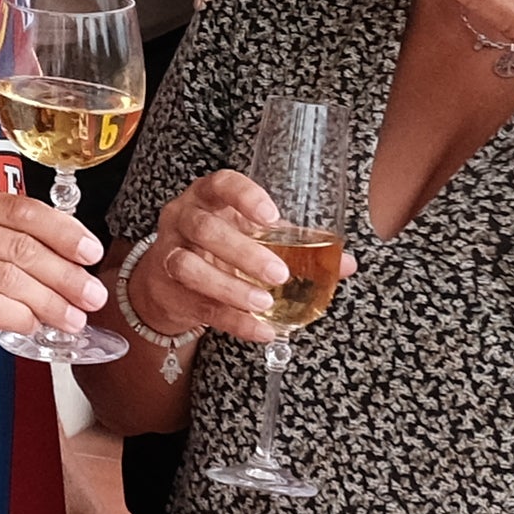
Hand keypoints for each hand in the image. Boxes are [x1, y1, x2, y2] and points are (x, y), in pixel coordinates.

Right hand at [0, 181, 105, 366]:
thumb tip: (66, 260)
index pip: (21, 210)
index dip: (64, 231)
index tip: (91, 251)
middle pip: (21, 247)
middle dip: (66, 274)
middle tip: (92, 296)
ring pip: (11, 279)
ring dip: (51, 302)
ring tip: (73, 319)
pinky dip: (21, 318)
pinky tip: (35, 327)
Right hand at [131, 168, 297, 347]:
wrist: (170, 280)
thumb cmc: (218, 247)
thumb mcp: (250, 235)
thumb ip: (293, 244)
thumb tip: (345, 263)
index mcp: (207, 197)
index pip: (220, 184)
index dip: (244, 197)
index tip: (271, 216)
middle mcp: (183, 219)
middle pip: (205, 229)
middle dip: (243, 252)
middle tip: (279, 273)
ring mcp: (169, 253)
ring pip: (189, 267)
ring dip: (230, 287)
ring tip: (264, 302)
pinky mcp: (169, 290)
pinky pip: (201, 306)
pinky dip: (234, 321)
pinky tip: (261, 328)